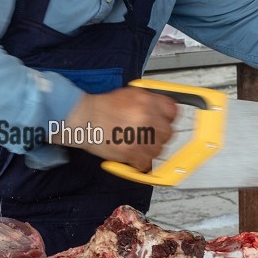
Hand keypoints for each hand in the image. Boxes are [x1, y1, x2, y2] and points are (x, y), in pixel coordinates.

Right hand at [55, 87, 178, 169]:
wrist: (84, 119)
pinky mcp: (131, 152)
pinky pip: (146, 163)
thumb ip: (149, 102)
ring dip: (150, 150)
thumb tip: (162, 112)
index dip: (169, 119)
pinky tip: (132, 155)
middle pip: (168, 133)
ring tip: (137, 145)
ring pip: (158, 150)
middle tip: (149, 137)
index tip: (165, 123)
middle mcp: (146, 116)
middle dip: (159, 136)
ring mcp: (140, 135)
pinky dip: (140, 162)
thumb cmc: (102, 108)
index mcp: (147, 100)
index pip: (173, 111)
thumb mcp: (129, 94)